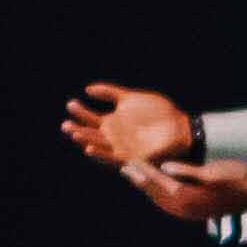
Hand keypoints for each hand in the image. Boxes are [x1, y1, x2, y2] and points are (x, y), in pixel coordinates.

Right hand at [67, 82, 194, 166]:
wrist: (180, 126)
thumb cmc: (159, 112)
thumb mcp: (132, 98)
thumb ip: (111, 93)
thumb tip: (87, 89)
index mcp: (113, 122)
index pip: (90, 118)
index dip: (80, 112)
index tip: (71, 104)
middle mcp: (113, 136)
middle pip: (90, 134)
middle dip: (77, 129)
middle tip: (65, 124)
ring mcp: (121, 147)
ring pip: (98, 145)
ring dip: (86, 141)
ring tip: (75, 134)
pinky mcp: (131, 157)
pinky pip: (112, 157)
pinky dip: (100, 154)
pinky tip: (89, 149)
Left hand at [130, 156, 246, 222]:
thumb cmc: (237, 178)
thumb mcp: (212, 171)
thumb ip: (186, 170)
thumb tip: (163, 166)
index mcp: (187, 196)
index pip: (158, 180)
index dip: (143, 169)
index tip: (130, 159)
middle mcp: (186, 208)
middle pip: (156, 193)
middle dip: (141, 180)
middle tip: (124, 169)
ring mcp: (191, 213)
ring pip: (162, 200)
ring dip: (148, 189)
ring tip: (136, 178)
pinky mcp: (196, 213)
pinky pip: (171, 205)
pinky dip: (160, 197)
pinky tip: (158, 190)